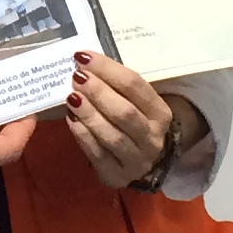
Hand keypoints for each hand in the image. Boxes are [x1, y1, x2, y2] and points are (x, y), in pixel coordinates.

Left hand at [66, 55, 181, 191]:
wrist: (143, 162)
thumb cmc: (134, 122)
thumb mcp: (136, 103)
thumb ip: (117, 87)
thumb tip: (85, 64)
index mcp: (160, 113)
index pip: (136, 86)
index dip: (109, 69)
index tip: (83, 57)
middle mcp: (152, 138)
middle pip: (125, 112)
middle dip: (99, 92)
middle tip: (77, 77)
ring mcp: (136, 160)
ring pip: (112, 136)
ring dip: (89, 114)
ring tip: (71, 96)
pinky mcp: (117, 176)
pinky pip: (97, 154)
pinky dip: (82, 135)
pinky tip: (71, 118)